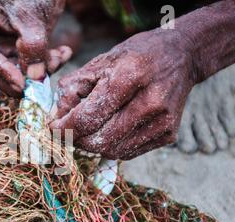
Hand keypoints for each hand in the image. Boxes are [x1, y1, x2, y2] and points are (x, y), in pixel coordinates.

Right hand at [0, 0, 71, 95]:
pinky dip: (47, 62)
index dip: (0, 72)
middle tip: (39, 84)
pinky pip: (29, 63)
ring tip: (59, 58)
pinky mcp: (19, 45)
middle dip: (19, 77)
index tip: (21, 84)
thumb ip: (33, 48)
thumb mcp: (32, 16)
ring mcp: (2, 41)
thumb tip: (34, 79)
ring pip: (14, 70)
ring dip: (38, 70)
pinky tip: (63, 53)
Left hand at [50, 29, 197, 159]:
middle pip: (99, 140)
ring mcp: (162, 122)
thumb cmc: (136, 56)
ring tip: (87, 129)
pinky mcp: (167, 135)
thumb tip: (56, 117)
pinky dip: (111, 146)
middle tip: (67, 131)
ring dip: (92, 144)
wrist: (181, 56)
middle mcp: (150, 102)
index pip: (87, 118)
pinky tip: (109, 130)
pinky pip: (127, 152)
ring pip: (112, 151)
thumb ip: (73, 88)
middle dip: (76, 139)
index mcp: (129, 77)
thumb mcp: (100, 62)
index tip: (52, 128)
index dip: (64, 128)